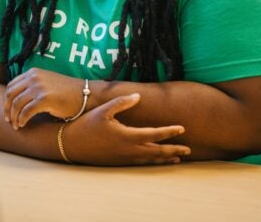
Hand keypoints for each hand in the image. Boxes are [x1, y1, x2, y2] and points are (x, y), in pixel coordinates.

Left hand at [4, 68, 85, 128]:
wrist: (85, 94)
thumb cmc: (66, 92)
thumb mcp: (46, 82)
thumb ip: (32, 86)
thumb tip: (16, 101)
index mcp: (33, 73)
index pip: (11, 86)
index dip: (6, 100)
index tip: (8, 111)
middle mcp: (34, 78)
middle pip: (11, 95)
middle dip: (7, 109)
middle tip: (9, 120)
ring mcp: (39, 87)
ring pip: (17, 104)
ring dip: (14, 117)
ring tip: (17, 125)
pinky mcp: (44, 99)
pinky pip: (26, 112)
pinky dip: (22, 120)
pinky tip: (23, 125)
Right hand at [64, 94, 190, 165]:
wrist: (71, 144)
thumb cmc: (86, 125)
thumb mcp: (103, 110)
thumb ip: (122, 102)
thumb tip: (138, 96)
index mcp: (128, 136)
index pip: (155, 134)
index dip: (170, 132)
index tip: (182, 128)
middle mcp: (129, 150)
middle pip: (157, 151)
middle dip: (174, 150)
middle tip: (189, 149)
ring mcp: (124, 158)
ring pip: (150, 159)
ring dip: (166, 158)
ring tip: (178, 158)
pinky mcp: (119, 163)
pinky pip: (141, 163)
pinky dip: (153, 162)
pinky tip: (157, 161)